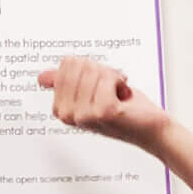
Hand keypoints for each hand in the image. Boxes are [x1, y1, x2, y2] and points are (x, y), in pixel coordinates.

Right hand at [38, 55, 171, 151]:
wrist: (149, 129)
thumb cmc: (124, 112)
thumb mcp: (90, 93)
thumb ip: (66, 84)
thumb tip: (43, 77)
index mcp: (60, 109)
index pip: (67, 64)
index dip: (88, 68)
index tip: (97, 84)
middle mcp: (68, 115)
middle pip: (79, 65)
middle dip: (99, 71)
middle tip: (109, 89)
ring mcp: (84, 115)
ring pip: (94, 71)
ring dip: (111, 77)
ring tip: (116, 94)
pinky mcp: (102, 112)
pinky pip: (107, 78)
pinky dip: (120, 81)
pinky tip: (122, 97)